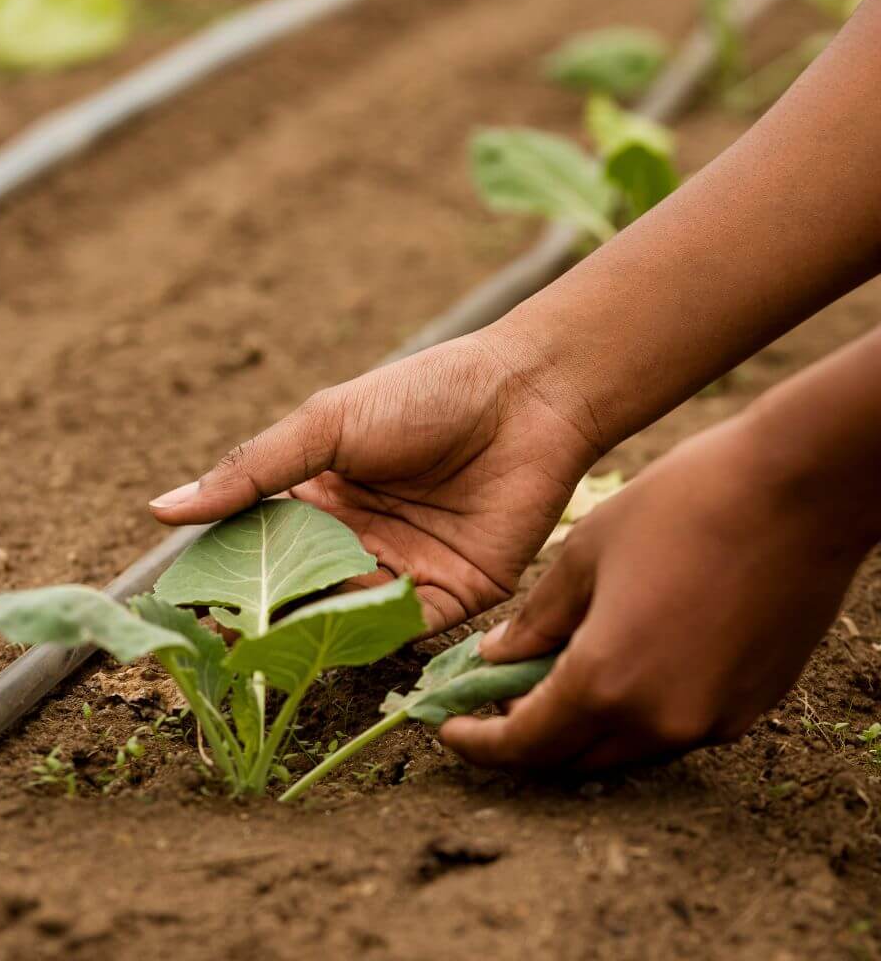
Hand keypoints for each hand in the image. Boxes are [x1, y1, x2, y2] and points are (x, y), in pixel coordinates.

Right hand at [149, 333, 600, 632]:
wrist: (525, 395)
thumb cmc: (422, 395)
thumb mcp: (325, 426)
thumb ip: (250, 472)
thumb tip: (161, 510)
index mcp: (318, 500)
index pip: (258, 549)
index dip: (226, 576)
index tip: (190, 602)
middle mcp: (355, 542)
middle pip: (297, 592)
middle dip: (263, 615)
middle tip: (225, 637)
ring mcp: (402, 570)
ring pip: (343, 617)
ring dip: (312, 628)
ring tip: (276, 635)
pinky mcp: (453, 595)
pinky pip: (404, 628)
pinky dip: (373, 633)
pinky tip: (343, 630)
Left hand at [440, 411, 870, 769]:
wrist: (800, 490)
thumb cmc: (683, 507)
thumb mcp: (584, 555)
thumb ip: (536, 620)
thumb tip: (494, 658)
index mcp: (608, 682)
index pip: (525, 744)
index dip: (480, 744)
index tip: (447, 730)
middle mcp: (662, 720)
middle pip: (573, 758)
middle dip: (525, 740)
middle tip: (491, 704)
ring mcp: (713, 720)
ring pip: (623, 748)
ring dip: (579, 728)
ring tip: (546, 680)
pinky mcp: (750, 707)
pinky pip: (672, 728)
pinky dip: (631, 713)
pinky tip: (615, 667)